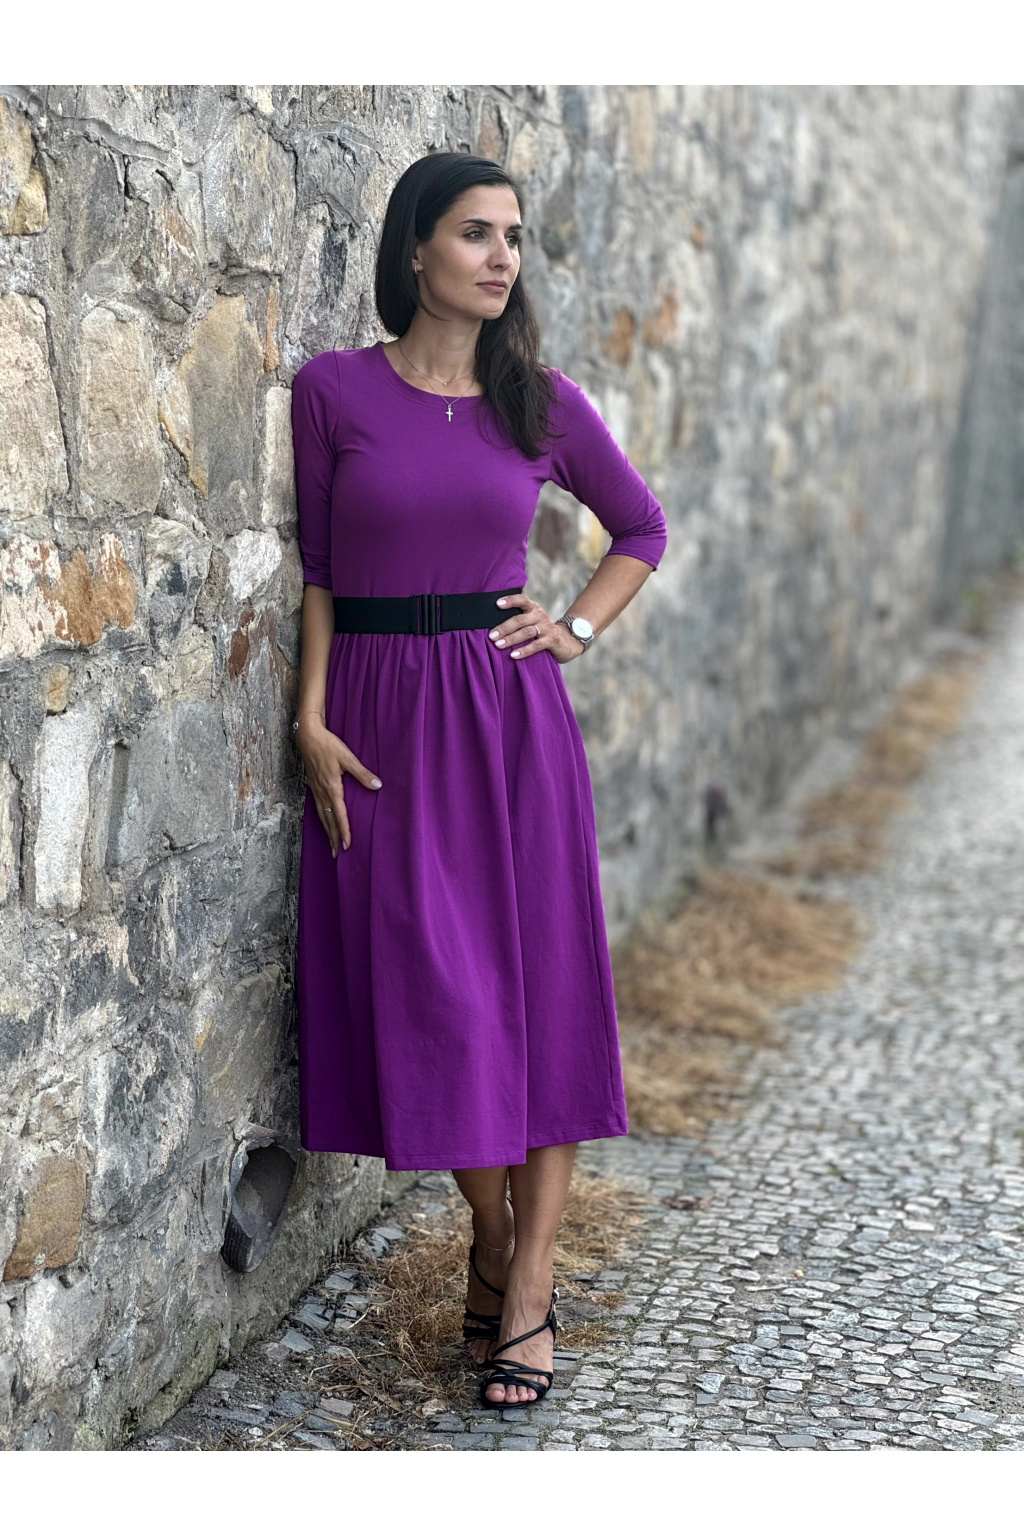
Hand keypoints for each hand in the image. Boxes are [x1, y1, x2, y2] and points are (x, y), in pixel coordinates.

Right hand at [294, 715, 381, 857]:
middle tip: (338, 854)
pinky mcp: (313, 786)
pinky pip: (317, 808)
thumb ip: (362, 773)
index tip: (347, 845)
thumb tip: (377, 785)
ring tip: (331, 845)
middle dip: (333, 838)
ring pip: (321, 816)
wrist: (307, 736)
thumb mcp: (347, 757)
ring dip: (327, 832)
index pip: (339, 815)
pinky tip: (324, 823)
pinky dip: (322, 819)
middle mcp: (322, 792)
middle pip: (328, 820)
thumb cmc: (328, 745)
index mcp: (331, 787)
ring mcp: (315, 790)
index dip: (344, 831)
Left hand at [487, 590, 585, 664]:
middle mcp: (540, 615)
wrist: (567, 641)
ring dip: (511, 638)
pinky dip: (524, 650)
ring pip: (526, 632)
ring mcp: (547, 628)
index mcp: (533, 608)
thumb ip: (518, 621)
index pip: (522, 600)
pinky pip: (536, 645)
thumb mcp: (531, 622)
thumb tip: (492, 627)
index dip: (510, 600)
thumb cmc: (541, 631)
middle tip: (491, 636)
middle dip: (504, 627)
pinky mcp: (552, 640)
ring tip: (498, 645)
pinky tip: (513, 655)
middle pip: (520, 619)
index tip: (497, 604)